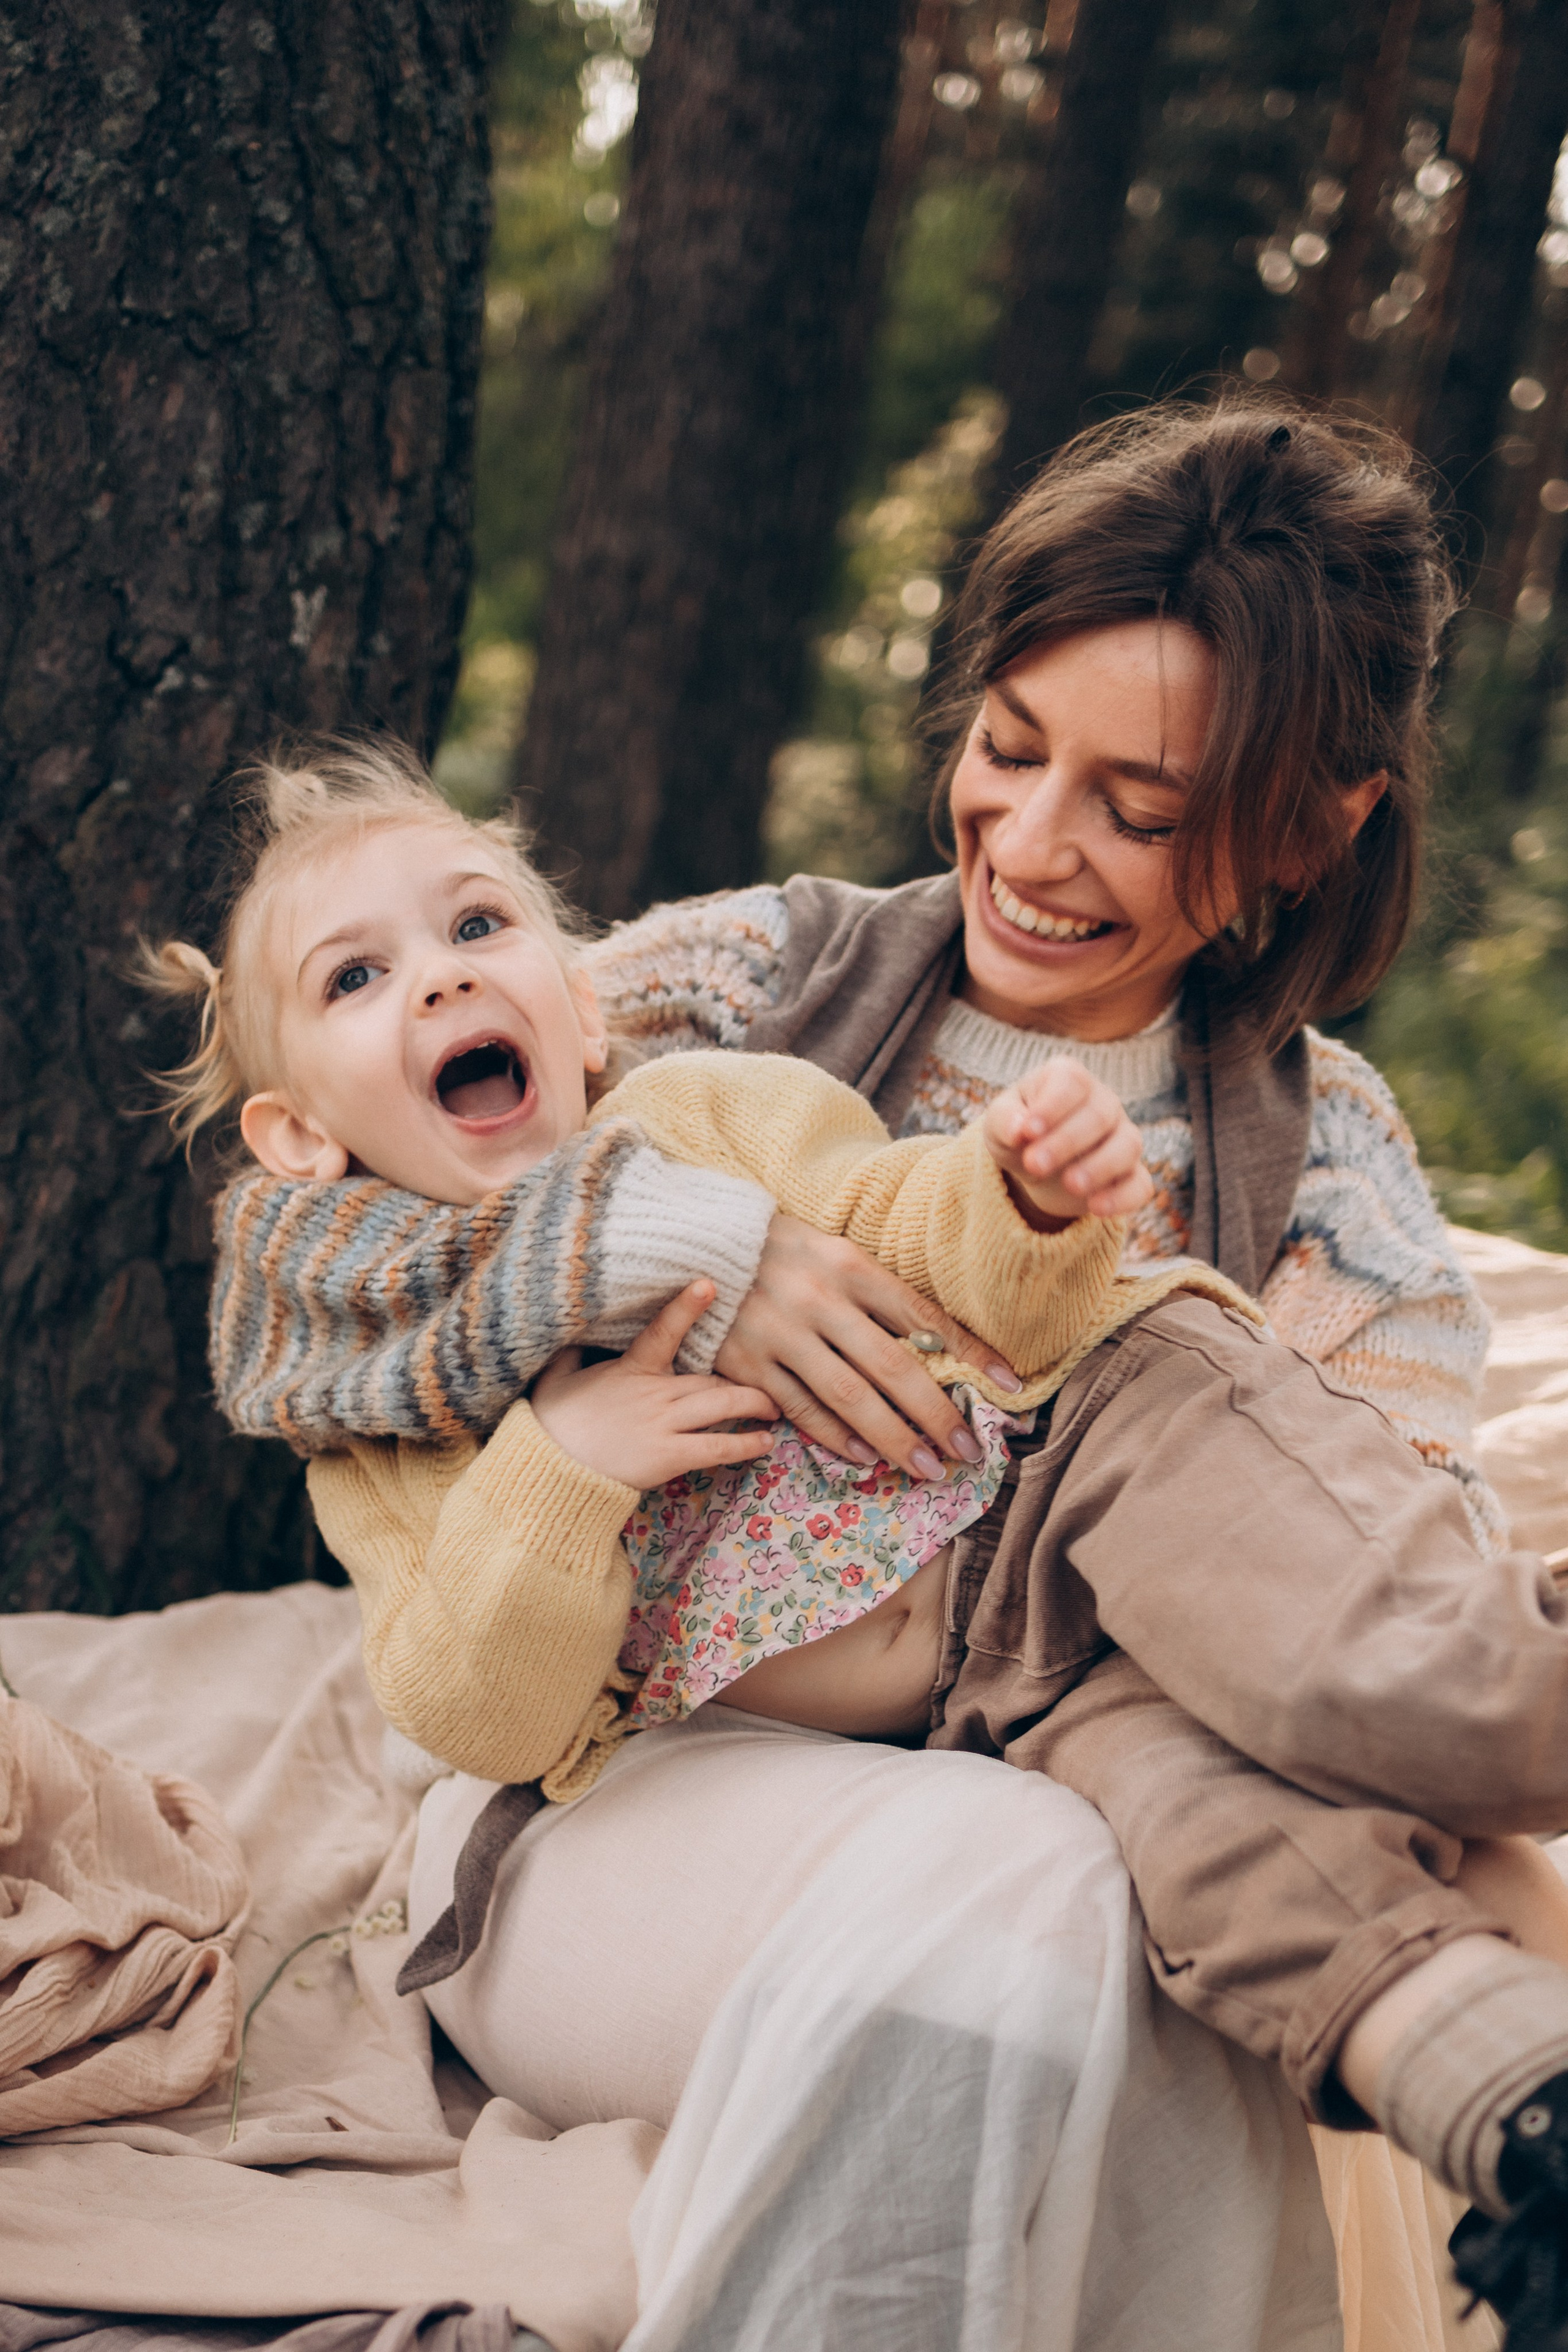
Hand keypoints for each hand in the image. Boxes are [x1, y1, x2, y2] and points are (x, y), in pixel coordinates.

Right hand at [532, 1280, 777, 1488]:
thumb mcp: (557, 1375)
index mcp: (631, 1368)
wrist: (548, 1467)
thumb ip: (575, 1350)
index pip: (662, 1331)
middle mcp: (654, 1392)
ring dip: (755, 1404)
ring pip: (722, 1406)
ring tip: (775, 1407)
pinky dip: (745, 1444)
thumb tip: (576, 1327)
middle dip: (744, 1379)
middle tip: (768, 1379)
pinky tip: (765, 1442)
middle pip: (711, 1378)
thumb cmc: (552, 1421)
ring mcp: (663, 1424)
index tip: (709, 1284)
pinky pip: (716, 1447)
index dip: (686, 1307)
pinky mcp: (668, 1456)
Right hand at [713, 1213, 1019, 1482]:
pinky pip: (800, 1409)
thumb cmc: (780, 1251)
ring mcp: (779, 1334)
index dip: (970, 1353)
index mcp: (849, 1264)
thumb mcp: (833, 1254)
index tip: (1010, 1385)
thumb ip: (878, 1298)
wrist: (692, 1243)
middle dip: (937, 1414)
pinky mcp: (745, 1363)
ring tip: (927, 1468)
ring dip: (894, 1439)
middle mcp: (818, 1299)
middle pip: (892, 1367)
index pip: (923, 1316)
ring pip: (849, 1397)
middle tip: (970, 1451)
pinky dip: (835, 1437)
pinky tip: (864, 1458)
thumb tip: (937, 1350)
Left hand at [982, 1059, 1152, 1227]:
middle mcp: (1103, 1102)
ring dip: (1099, 1167)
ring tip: (1070, 1185)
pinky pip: (1140, 1185)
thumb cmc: (1017, 1133)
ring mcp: (1122, 1138)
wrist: (1035, 1165)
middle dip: (1067, 1141)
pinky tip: (1096, 1208)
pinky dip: (1123, 1197)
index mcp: (1069, 1079)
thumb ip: (1005, 1120)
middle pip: (1100, 1115)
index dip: (1052, 1106)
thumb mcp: (999, 1124)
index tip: (1027, 1132)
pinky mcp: (1130, 1175)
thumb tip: (1018, 1130)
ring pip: (1127, 1146)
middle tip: (1034, 1165)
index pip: (1071, 1082)